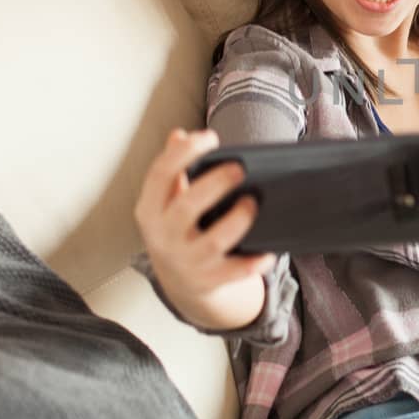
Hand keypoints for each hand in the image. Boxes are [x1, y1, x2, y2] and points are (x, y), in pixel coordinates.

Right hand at [133, 128, 277, 330]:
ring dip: (237, 220)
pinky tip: (269, 251)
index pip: (160, 175)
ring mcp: (185, 262)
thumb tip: (179, 135)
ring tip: (253, 202)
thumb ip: (173, 170)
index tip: (211, 137)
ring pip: (214, 241)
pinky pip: (234, 272)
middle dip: (214, 184)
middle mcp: (163, 237)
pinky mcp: (207, 281)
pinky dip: (253, 263)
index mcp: (149, 210)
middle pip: (186, 208)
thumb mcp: (166, 202)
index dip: (184, 152)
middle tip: (240, 168)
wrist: (179, 284)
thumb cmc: (177, 229)